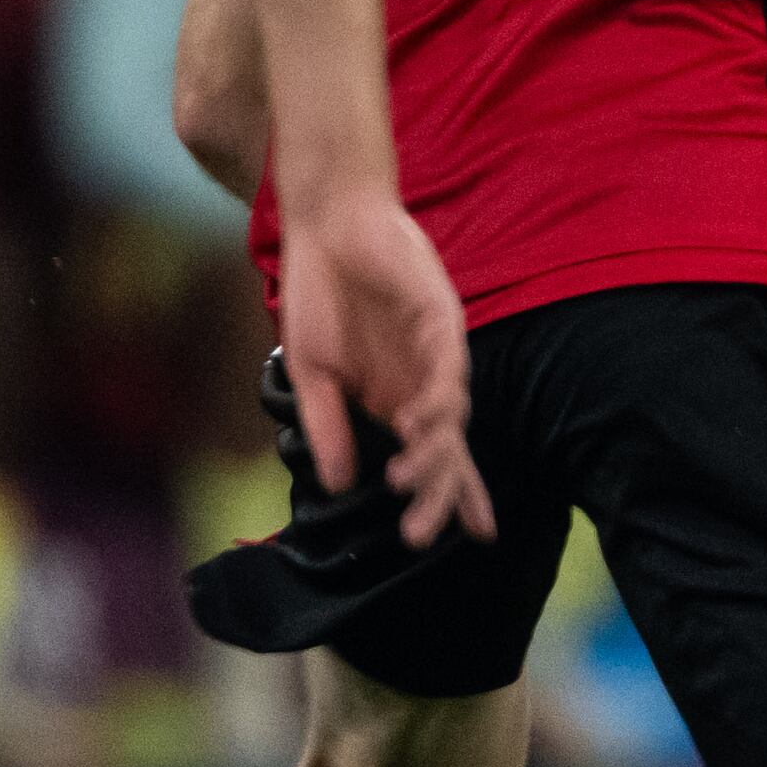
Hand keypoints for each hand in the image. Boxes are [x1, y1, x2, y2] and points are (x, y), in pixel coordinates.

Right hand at [273, 179, 493, 546]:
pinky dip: (435, 398)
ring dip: (432, 451)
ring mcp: (437, 351)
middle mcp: (426, 381)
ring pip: (451, 415)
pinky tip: (416, 422)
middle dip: (439, 494)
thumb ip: (328, 426)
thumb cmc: (321, 295)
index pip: (437, 457)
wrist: (328, 226)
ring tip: (406, 480)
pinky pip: (447, 366)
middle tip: (418, 535)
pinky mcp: (441, 317)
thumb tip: (339, 485)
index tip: (453, 540)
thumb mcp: (313, 373)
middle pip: (449, 449)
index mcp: (398, 398)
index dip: (451, 496)